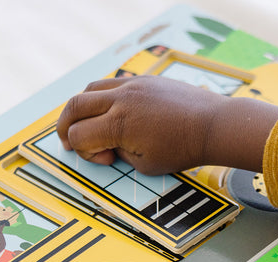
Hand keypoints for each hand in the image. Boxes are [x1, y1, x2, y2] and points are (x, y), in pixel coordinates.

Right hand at [56, 76, 277, 174]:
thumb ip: (118, 153)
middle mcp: (121, 100)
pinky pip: (112, 83)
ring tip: (85, 123)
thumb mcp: (144, 165)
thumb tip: (104, 144)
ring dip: (82, 107)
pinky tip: (111, 111)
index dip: (84, 152)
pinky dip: (103, 97)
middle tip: (66, 140)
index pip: (78, 135)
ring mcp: (132, 85)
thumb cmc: (182, 150)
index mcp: (119, 125)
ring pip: (91, 88)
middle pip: (75, 106)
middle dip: (65, 126)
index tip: (105, 159)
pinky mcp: (143, 79)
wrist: (211, 126)